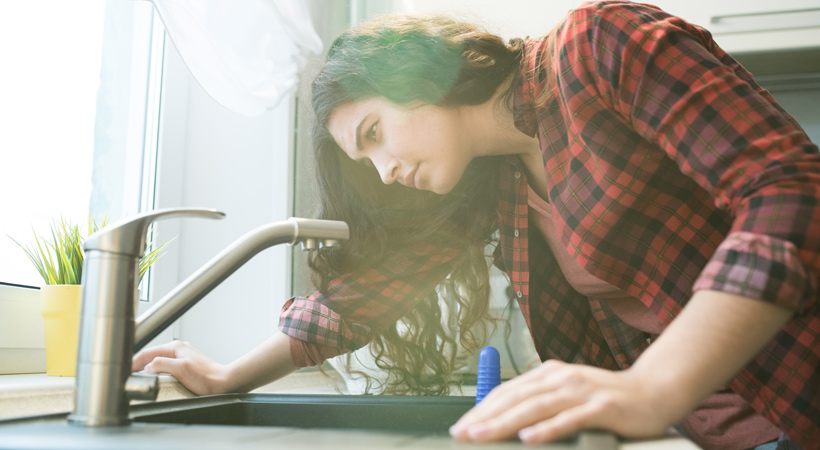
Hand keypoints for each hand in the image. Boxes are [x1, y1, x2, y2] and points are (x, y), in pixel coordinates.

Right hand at [132, 340, 230, 395]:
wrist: (222, 382)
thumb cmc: (205, 377)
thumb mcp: (180, 369)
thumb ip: (161, 364)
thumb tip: (147, 366)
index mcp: (175, 348)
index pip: (148, 352)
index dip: (135, 361)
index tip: (125, 369)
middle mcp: (178, 349)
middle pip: (152, 355)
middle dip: (139, 363)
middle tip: (128, 373)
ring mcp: (183, 356)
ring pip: (159, 359)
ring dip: (147, 366)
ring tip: (137, 374)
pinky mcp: (186, 364)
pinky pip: (166, 365)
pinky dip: (157, 369)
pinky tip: (155, 375)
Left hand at [449, 359, 672, 443]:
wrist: (655, 391)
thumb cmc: (608, 398)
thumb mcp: (569, 393)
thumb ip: (541, 401)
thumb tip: (507, 418)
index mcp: (549, 374)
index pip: (507, 391)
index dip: (482, 408)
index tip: (461, 426)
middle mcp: (562, 378)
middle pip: (516, 398)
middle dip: (485, 417)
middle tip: (462, 433)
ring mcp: (582, 391)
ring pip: (536, 407)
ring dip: (505, 423)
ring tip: (482, 436)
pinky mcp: (602, 407)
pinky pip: (570, 419)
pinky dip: (548, 428)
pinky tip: (530, 438)